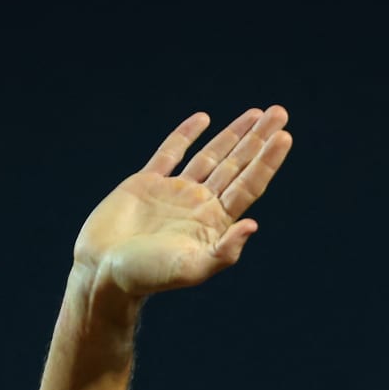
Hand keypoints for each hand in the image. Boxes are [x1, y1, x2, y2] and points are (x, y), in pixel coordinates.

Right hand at [72, 108, 293, 297]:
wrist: (103, 273)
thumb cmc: (148, 277)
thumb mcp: (191, 269)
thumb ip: (224, 252)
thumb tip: (253, 225)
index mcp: (215, 223)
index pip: (249, 185)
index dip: (267, 161)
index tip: (285, 136)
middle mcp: (200, 204)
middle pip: (237, 164)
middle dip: (258, 138)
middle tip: (280, 112)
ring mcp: (175, 192)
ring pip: (211, 155)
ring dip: (233, 133)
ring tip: (258, 113)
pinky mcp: (146, 183)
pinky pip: (170, 152)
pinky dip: (186, 134)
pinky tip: (204, 119)